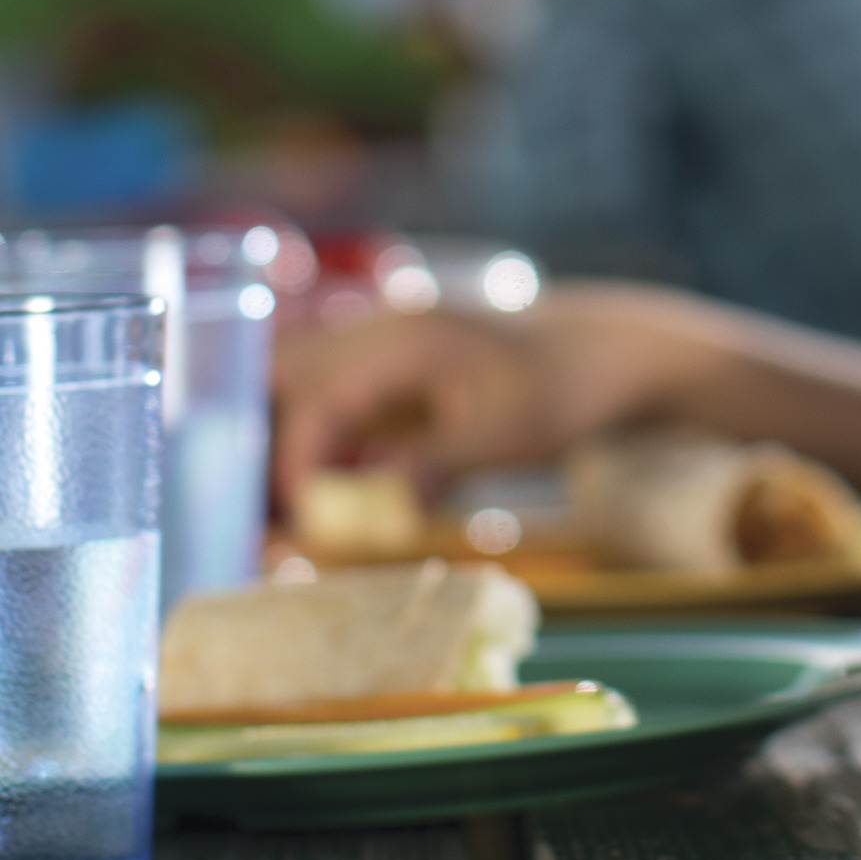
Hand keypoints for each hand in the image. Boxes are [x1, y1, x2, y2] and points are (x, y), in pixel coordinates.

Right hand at [269, 286, 689, 499]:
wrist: (603, 353)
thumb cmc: (562, 388)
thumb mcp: (506, 434)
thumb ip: (434, 464)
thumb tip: (372, 513)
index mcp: (401, 340)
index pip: (319, 399)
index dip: (300, 463)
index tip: (306, 524)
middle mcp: (377, 335)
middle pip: (283, 374)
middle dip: (260, 440)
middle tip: (256, 512)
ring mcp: (380, 351)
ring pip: (300, 387)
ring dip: (284, 444)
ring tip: (272, 515)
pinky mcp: (390, 377)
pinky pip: (330, 406)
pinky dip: (315, 448)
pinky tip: (317, 501)